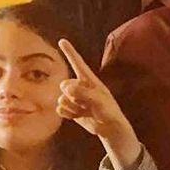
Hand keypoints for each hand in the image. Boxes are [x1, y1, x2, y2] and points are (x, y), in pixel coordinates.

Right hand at [55, 39, 141, 169]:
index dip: (70, 52)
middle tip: (86, 103)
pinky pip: (60, 108)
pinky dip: (67, 114)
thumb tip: (64, 87)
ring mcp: (74, 98)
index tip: (62, 40)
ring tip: (84, 111)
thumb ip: (82, 93)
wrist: (109, 128)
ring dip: (71, 106)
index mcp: (89, 80)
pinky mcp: (71, 109)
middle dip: (72, 95)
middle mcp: (80, 87)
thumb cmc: (109, 112)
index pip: (78, 63)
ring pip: (61, 98)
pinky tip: (77, 116)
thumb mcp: (99, 101)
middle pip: (64, 84)